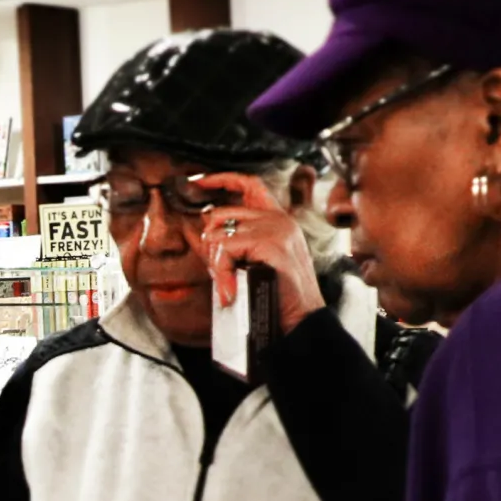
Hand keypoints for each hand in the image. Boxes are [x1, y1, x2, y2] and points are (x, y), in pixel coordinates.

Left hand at [189, 172, 323, 333]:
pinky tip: (230, 290)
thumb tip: (202, 231)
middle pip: (222, 213)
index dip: (221, 179)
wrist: (302, 320)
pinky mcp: (272, 244)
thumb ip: (237, 243)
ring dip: (215, 264)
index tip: (197, 182)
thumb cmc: (278, 296)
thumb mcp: (255, 262)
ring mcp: (277, 230)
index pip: (249, 184)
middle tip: (217, 271)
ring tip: (227, 284)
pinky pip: (226, 250)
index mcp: (278, 220)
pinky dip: (221, 272)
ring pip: (220, 235)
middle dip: (210, 243)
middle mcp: (279, 219)